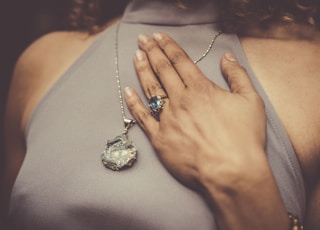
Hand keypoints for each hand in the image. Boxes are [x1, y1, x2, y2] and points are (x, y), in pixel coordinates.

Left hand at [125, 32, 288, 229]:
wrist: (230, 172)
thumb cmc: (243, 139)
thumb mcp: (251, 101)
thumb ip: (237, 76)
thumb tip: (227, 57)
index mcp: (201, 90)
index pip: (181, 61)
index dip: (168, 46)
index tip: (158, 36)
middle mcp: (181, 100)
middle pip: (163, 70)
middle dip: (152, 52)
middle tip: (142, 39)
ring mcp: (168, 119)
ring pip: (151, 89)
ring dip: (142, 70)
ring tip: (135, 56)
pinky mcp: (160, 139)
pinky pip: (142, 118)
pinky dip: (133, 103)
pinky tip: (127, 91)